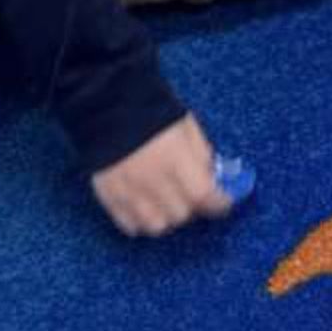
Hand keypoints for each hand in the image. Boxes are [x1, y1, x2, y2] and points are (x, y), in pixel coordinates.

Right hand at [91, 113, 230, 236]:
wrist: (108, 104)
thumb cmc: (152, 110)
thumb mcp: (186, 125)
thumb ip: (201, 154)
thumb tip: (211, 178)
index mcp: (174, 157)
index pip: (203, 195)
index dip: (218, 203)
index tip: (223, 201)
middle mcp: (151, 179)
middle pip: (180, 214)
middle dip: (191, 207)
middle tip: (191, 195)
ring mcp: (127, 191)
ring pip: (156, 226)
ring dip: (167, 218)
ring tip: (167, 203)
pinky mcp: (108, 196)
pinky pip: (130, 225)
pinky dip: (141, 221)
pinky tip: (146, 206)